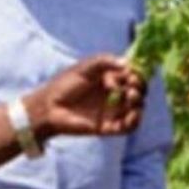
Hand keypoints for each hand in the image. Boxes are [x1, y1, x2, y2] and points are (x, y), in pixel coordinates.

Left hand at [24, 55, 144, 139]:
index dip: (137, 74)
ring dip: (139, 102)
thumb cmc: (65, 84)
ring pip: (137, 109)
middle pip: (138, 92)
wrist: (49, 107)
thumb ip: (104, 61)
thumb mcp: (85, 67)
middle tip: (131, 85)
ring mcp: (113, 112)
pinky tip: (132, 114)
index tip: (132, 72)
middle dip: (140, 87)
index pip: (132, 76)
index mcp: (111, 79)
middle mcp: (115, 95)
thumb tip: (127, 64)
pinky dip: (135, 121)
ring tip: (130, 96)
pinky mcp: (109, 127)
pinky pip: (128, 127)